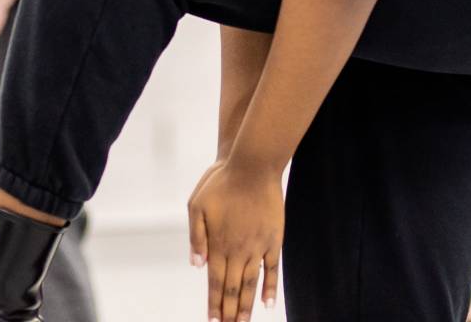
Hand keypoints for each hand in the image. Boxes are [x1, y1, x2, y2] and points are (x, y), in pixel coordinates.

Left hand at [187, 158, 282, 321]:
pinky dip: (270, 287)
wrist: (252, 165)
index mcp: (218, 244)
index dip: (214, 303)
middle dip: (229, 312)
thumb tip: (197, 265)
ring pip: (251, 283)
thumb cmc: (220, 182)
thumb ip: (196, 237)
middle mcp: (238, 250)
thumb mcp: (196, 205)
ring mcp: (258, 246)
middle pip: (232, 288)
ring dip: (246, 306)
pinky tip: (268, 302)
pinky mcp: (274, 239)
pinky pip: (272, 269)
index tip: (213, 321)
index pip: (214, 281)